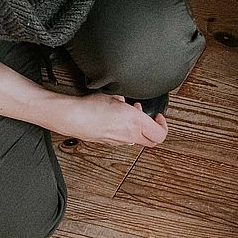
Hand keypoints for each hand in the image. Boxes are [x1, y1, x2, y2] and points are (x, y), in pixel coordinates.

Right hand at [45, 93, 169, 146]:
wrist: (73, 117)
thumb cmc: (90, 107)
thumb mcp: (114, 95)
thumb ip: (124, 98)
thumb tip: (124, 98)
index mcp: (135, 123)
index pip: (160, 134)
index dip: (164, 125)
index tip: (159, 117)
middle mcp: (129, 135)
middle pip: (152, 141)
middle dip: (153, 129)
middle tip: (149, 118)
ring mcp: (119, 141)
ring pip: (137, 140)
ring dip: (138, 128)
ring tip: (130, 114)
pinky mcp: (109, 143)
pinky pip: (124, 139)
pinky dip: (126, 131)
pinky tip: (117, 120)